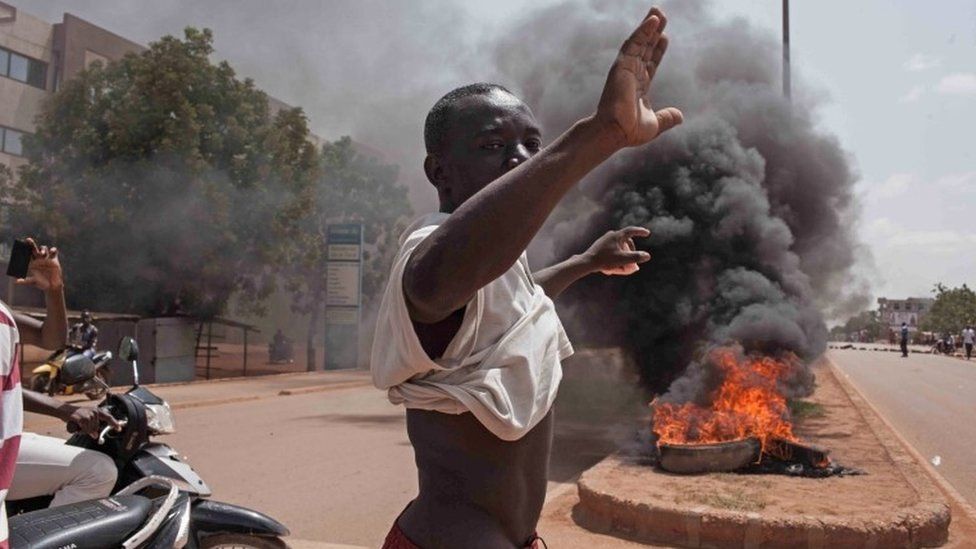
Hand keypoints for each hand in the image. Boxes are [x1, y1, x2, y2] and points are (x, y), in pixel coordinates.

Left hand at [15, 238, 63, 291]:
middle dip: (31, 244)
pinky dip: (53, 250)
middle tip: (28, 240)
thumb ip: (26, 281)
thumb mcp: (33, 282)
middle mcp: (38, 259)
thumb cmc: (41, 284)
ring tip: (43, 254)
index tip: (22, 247)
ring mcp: (46, 258)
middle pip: (34, 249)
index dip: (24, 250)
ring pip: (44, 249)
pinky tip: (52, 251)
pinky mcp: (54, 259)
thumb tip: (16, 282)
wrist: (52, 286)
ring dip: (43, 249)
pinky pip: (54, 252)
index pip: (27, 254)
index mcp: (32, 263)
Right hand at [67, 406, 121, 437]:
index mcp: (97, 411)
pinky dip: (82, 430)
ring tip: (79, 425)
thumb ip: (93, 425)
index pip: (108, 417)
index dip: (114, 423)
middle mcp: (94, 411)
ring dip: (85, 430)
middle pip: (97, 427)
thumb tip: (95, 435)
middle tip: (82, 426)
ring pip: (91, 429)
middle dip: (91, 429)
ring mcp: (88, 414)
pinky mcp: (82, 418)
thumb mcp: (86, 418)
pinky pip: (85, 429)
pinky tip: (79, 427)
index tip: (119, 428)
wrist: (64, 410)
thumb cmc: (76, 415)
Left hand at [582, 227, 650, 275]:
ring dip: (623, 258)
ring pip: (619, 249)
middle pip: (626, 243)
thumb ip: (636, 257)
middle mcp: (610, 236)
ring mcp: (604, 241)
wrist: (586, 263)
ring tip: (622, 269)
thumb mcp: (622, 259)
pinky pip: (611, 252)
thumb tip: (647, 256)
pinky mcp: (599, 247)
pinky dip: (615, 260)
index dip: (640, 232)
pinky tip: (612, 269)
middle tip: (634, 263)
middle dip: (631, 253)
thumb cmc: (604, 260)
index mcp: (617, 235)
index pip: (631, 231)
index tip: (647, 233)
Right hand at [594, 6, 682, 147]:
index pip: (650, 63)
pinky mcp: (622, 65)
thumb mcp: (655, 125)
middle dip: (653, 32)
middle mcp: (631, 75)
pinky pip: (634, 44)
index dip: (658, 50)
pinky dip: (643, 31)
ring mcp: (626, 68)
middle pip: (645, 48)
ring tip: (658, 11)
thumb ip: (667, 118)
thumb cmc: (629, 131)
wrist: (615, 132)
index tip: (665, 38)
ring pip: (639, 42)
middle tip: (662, 16)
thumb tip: (680, 116)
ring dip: (649, 26)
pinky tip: (653, 20)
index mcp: (638, 86)